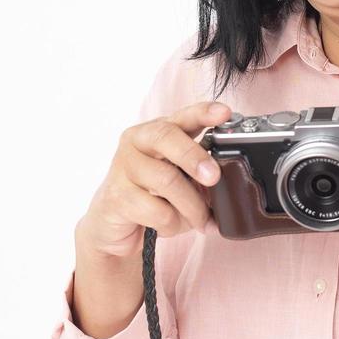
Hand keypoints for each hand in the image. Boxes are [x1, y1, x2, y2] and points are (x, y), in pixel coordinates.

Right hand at [77, 100, 231, 258]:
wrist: (111, 226)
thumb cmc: (152, 197)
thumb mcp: (180, 181)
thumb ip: (200, 174)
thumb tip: (227, 180)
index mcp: (158, 132)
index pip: (182, 116)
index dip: (203, 112)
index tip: (223, 113)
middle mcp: (136, 142)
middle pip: (167, 137)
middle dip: (195, 157)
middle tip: (214, 177)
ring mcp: (123, 167)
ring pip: (166, 179)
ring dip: (192, 206)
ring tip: (200, 220)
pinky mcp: (116, 196)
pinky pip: (156, 210)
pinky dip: (172, 223)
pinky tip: (169, 225)